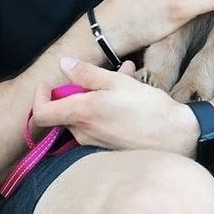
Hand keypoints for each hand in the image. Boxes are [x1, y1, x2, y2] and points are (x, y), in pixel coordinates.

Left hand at [31, 58, 198, 156]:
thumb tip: (64, 64)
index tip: (47, 84)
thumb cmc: (147, 108)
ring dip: (97, 96)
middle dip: (79, 89)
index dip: (39, 97)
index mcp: (81, 114)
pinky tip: (129, 95)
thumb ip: (86, 73)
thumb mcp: (117, 82)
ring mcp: (94, 143)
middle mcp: (83, 133)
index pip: (41, 113)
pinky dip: (105, 108)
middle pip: (64, 111)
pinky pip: (97, 124)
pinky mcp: (107, 148)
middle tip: (101, 74)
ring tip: (124, 77)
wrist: (174, 137)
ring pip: (84, 115)